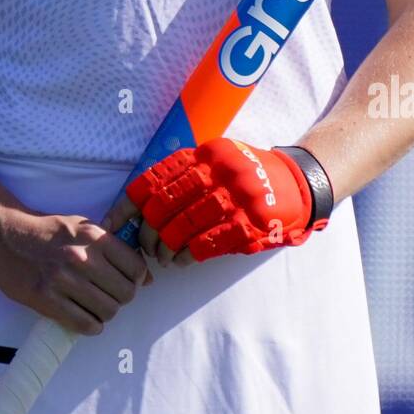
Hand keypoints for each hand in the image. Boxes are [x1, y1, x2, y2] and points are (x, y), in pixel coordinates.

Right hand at [0, 206, 152, 335]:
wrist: (3, 234)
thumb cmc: (46, 230)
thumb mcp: (82, 227)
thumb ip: (114, 249)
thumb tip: (148, 278)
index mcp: (93, 236)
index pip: (135, 268)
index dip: (135, 279)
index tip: (125, 281)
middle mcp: (82, 257)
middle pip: (125, 293)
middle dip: (122, 298)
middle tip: (109, 295)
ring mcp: (63, 280)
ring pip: (108, 311)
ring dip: (106, 313)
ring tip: (94, 306)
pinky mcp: (46, 299)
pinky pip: (85, 324)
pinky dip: (91, 326)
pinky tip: (84, 317)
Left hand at [105, 139, 316, 263]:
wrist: (299, 184)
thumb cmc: (250, 174)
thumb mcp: (219, 159)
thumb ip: (186, 174)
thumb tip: (141, 207)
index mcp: (207, 153)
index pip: (156, 178)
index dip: (130, 203)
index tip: (114, 222)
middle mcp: (219, 172)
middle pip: (165, 205)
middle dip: (147, 229)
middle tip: (143, 244)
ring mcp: (235, 199)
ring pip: (183, 227)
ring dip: (165, 246)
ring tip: (161, 256)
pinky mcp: (249, 226)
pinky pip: (206, 245)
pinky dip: (187, 256)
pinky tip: (181, 261)